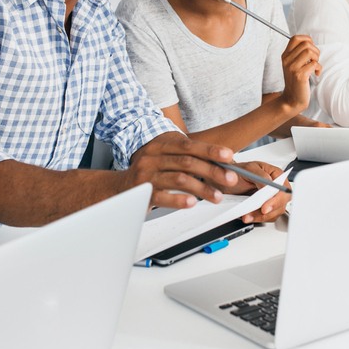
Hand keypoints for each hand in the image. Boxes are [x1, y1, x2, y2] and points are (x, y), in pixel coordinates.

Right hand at [125, 133, 239, 209]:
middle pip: (187, 162)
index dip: (210, 150)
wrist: (118, 188)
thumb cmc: (148, 174)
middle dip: (212, 171)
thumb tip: (219, 164)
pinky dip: (179, 199)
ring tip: (217, 196)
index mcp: (161, 146)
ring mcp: (147, 175)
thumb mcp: (165, 160)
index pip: (189, 145)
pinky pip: (163, 196)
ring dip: (202, 188)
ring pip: (179, 179)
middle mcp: (153, 157)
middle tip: (230, 179)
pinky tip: (192, 203)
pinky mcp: (142, 193)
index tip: (229, 156)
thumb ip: (187, 160)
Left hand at [238, 160, 289, 222]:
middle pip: (282, 203)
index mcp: (276, 174)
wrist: (228, 180)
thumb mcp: (249, 169)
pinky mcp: (266, 208)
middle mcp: (276, 187)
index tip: (265, 208)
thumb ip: (261, 176)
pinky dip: (258, 219)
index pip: (284, 189)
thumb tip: (268, 186)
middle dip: (269, 211)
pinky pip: (268, 217)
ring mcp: (272, 198)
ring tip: (247, 216)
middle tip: (256, 214)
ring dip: (261, 217)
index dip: (276, 200)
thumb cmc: (239, 171)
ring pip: (275, 212)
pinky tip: (249, 216)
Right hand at [277, 35, 321, 113]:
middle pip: (306, 43)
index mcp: (285, 56)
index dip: (307, 39)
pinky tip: (316, 74)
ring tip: (315, 66)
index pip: (295, 38)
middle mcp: (287, 60)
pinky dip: (318, 68)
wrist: (291, 100)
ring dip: (317, 58)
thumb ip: (299, 54)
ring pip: (310, 51)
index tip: (311, 49)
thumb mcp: (293, 65)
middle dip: (315, 51)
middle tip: (314, 61)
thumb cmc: (296, 82)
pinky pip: (314, 64)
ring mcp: (292, 68)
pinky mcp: (299, 76)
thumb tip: (310, 42)